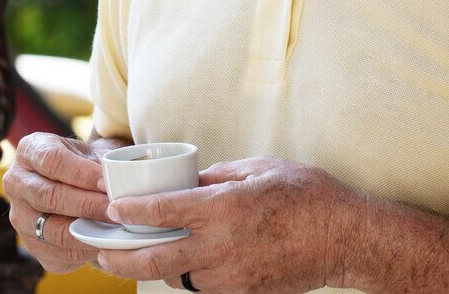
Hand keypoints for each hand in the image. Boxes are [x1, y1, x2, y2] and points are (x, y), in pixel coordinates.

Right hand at [3, 132, 118, 273]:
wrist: (76, 185)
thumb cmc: (86, 164)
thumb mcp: (92, 152)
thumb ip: (103, 163)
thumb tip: (121, 180)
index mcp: (30, 150)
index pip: (52, 160)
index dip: (81, 173)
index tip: (107, 183)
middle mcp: (16, 182)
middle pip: (49, 196)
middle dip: (86, 204)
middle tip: (115, 209)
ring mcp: (20, 216)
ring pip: (53, 229)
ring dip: (87, 231)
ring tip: (113, 227)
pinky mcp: (32, 245)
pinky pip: (59, 253)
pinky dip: (85, 250)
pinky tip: (105, 242)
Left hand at [97, 156, 364, 293]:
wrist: (346, 238)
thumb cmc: (307, 194)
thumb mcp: (259, 168)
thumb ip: (217, 175)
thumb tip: (185, 180)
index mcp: (224, 208)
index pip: (163, 212)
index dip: (131, 213)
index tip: (112, 210)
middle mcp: (223, 245)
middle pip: (156, 261)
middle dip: (121, 258)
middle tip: (102, 252)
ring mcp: (233, 275)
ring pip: (177, 278)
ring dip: (154, 268)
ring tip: (135, 256)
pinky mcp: (244, 292)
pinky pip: (204, 288)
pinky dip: (186, 276)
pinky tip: (181, 263)